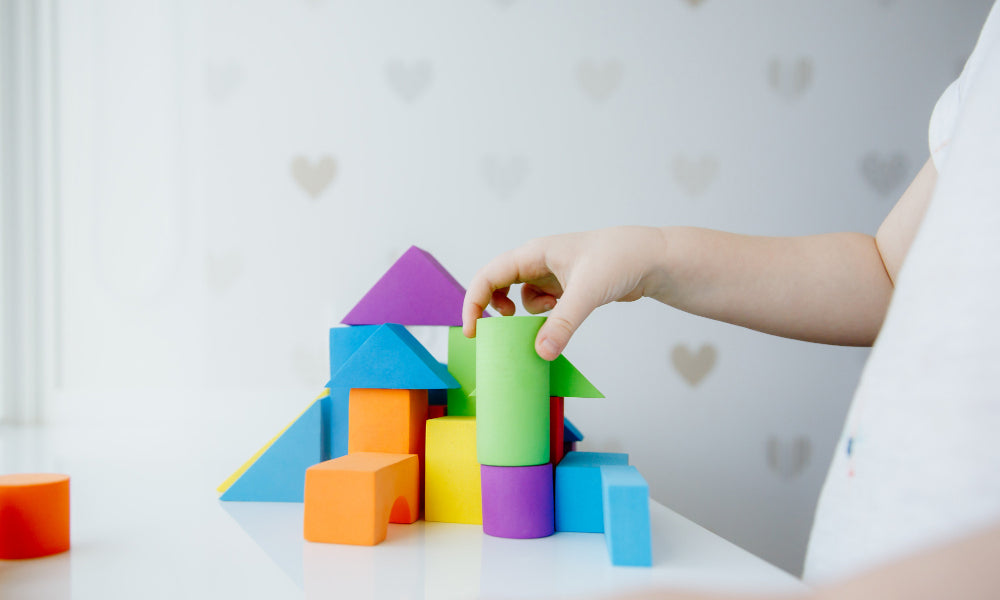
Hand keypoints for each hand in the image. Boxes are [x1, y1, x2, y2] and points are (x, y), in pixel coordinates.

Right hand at [461, 226, 666, 359]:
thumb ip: (562, 323)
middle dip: (494, 308)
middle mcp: (538, 261)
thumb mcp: (586, 292)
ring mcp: (552, 273)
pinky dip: (546, 316)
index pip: (490, 275)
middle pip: (499, 285)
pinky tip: (562, 315)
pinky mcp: (566, 286)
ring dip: (526, 313)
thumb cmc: (618, 260)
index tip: (473, 330)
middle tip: (493, 333)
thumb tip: (541, 352)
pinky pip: (542, 303)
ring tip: (546, 317)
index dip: (474, 301)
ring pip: (522, 297)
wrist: (650, 258)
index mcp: (534, 253)